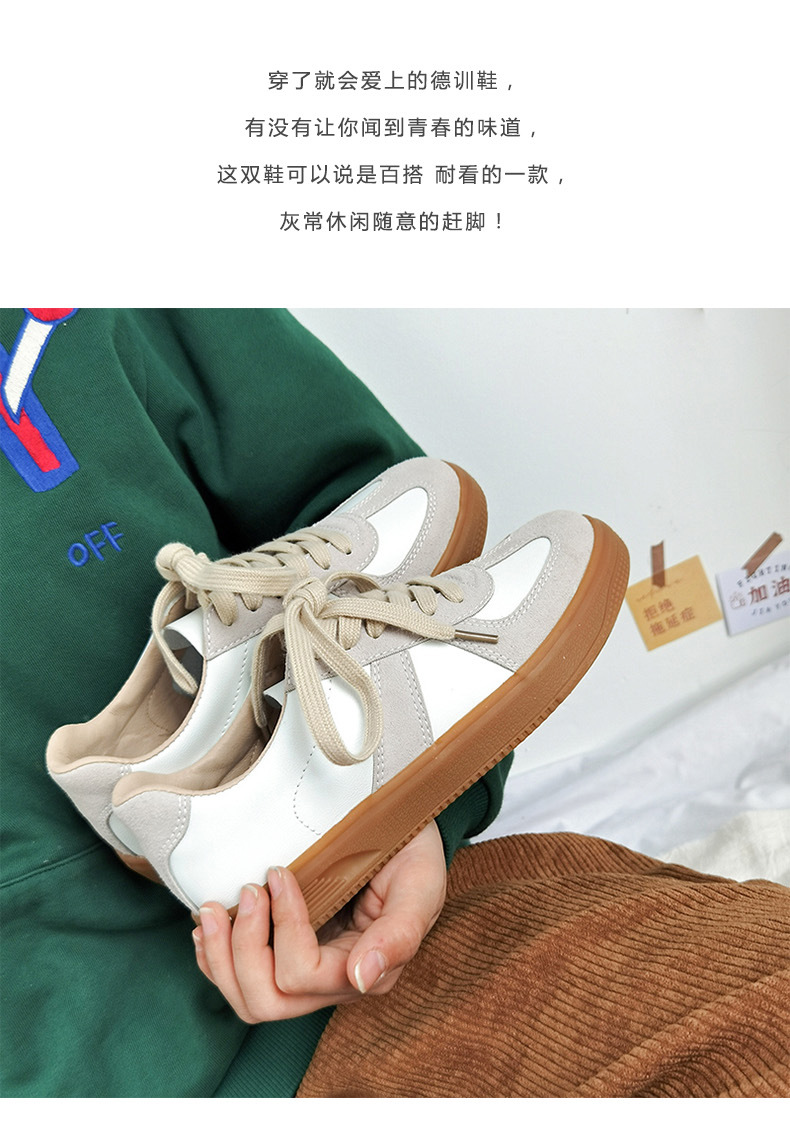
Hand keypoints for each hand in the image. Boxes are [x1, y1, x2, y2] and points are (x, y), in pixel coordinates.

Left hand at [192, 821, 446, 1021]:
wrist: (405, 833)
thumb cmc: (413, 853)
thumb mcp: (420, 882)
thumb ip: (400, 933)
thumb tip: (362, 978)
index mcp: (368, 969)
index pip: (305, 973)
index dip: (284, 925)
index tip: (278, 873)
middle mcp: (336, 981)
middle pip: (270, 1000)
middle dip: (244, 947)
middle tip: (245, 891)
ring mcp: (309, 974)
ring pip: (250, 999)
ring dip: (220, 958)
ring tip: (209, 911)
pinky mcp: (288, 958)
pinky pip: (241, 983)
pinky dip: (215, 959)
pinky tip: (207, 929)